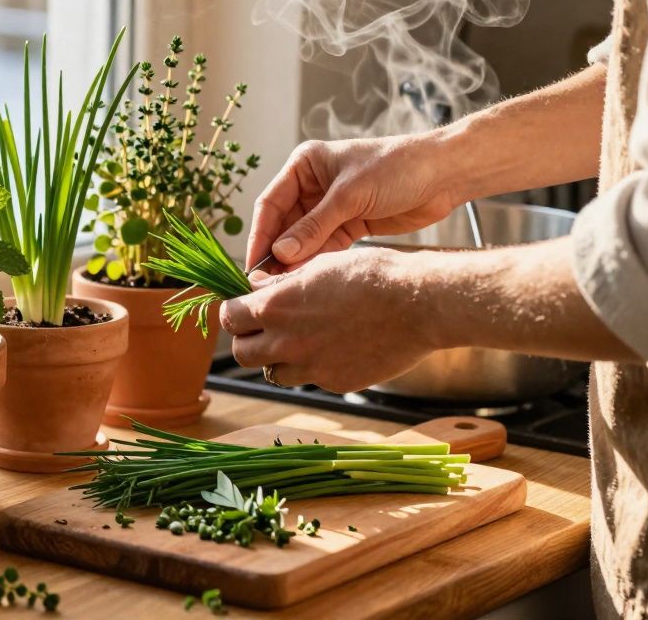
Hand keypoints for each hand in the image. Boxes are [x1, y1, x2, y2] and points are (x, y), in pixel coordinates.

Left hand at [222, 247, 439, 392]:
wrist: (418, 304)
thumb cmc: (371, 275)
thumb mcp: (319, 265)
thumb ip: (281, 283)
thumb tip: (255, 286)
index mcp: (275, 307)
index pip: (229, 318)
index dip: (234, 313)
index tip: (243, 309)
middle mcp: (286, 341)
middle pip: (241, 353)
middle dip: (248, 340)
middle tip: (265, 329)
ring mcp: (310, 367)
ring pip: (273, 372)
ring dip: (278, 359)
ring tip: (301, 340)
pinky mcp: (335, 382)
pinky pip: (310, 379)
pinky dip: (314, 367)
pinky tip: (336, 348)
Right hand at [247, 133, 460, 268]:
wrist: (444, 174)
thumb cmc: (397, 167)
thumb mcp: (350, 196)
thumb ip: (314, 227)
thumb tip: (280, 254)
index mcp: (305, 166)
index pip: (271, 203)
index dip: (261, 235)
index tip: (253, 263)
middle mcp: (312, 186)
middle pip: (284, 225)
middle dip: (276, 253)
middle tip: (265, 283)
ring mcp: (330, 208)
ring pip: (302, 240)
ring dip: (294, 262)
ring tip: (283, 287)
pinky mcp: (349, 225)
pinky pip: (324, 247)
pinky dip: (315, 262)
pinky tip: (306, 280)